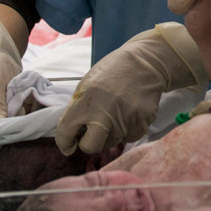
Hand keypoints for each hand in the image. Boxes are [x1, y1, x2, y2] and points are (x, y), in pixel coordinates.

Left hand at [55, 24, 207, 154]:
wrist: (146, 63)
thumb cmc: (113, 71)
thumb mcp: (88, 83)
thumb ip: (79, 108)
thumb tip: (73, 132)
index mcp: (86, 101)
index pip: (66, 132)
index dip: (65, 142)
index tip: (68, 146)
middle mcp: (105, 114)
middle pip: (91, 147)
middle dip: (89, 144)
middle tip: (92, 135)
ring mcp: (125, 120)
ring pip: (112, 142)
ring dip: (110, 133)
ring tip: (116, 113)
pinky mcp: (142, 123)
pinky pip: (130, 137)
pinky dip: (127, 129)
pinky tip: (129, 113)